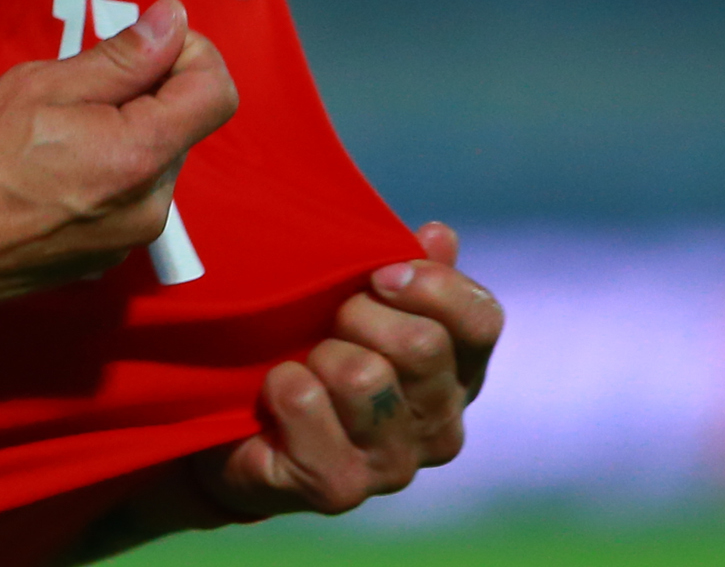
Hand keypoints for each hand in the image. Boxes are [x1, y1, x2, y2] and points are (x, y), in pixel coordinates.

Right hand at [0, 0, 238, 307]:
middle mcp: (149, 208)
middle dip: (145, 91)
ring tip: (50, 129)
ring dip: (120, 129)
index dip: (190, 52)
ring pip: (151, 158)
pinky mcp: (100, 258)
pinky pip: (125, 195)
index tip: (143, 40)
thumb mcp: (41, 85)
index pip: (217, 92)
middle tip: (74, 84)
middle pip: (182, 124)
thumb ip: (123, 57)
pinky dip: (102, 167)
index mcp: (141, 158)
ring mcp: (125, 241)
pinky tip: (46, 167)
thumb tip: (174, 21)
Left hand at [201, 222, 504, 516]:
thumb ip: (408, 267)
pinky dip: (281, 384)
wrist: (243, 430)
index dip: (433, 286)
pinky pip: (307, 402)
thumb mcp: (364, 299)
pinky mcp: (341, 488)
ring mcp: (395, 465)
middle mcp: (442, 426)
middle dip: (359, 314)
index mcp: (461, 373)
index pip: (482, 321)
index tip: (379, 274)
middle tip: (329, 322)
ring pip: (364, 377)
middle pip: (422, 346)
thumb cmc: (316, 348)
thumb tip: (437, 236)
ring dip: (319, 355)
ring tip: (306, 364)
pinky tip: (277, 395)